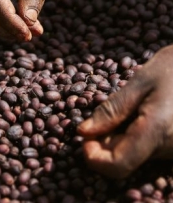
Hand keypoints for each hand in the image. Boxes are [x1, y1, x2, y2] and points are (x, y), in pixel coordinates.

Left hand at [77, 45, 172, 178]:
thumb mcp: (141, 81)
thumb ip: (112, 109)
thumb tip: (84, 132)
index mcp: (158, 130)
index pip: (118, 165)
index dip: (94, 157)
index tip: (85, 136)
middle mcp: (170, 148)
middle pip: (123, 161)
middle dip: (103, 142)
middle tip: (103, 116)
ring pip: (135, 156)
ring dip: (120, 138)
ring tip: (128, 110)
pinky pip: (148, 150)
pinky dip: (134, 137)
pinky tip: (138, 116)